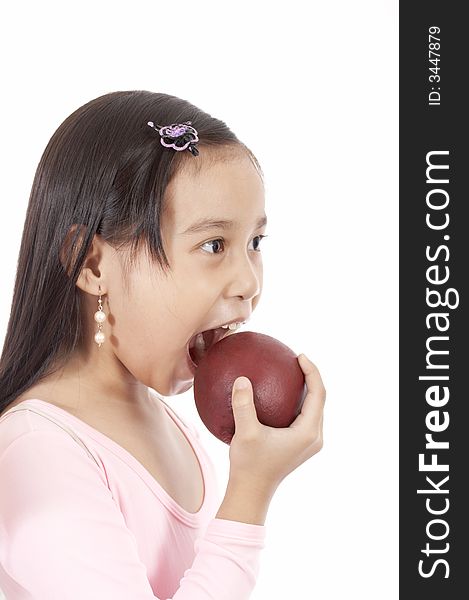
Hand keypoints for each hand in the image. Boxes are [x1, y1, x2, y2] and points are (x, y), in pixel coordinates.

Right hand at [228, 353, 325, 492]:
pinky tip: (276, 395)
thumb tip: (242, 379)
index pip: (319, 393)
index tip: (299, 356)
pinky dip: (296, 402)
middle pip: (319, 399)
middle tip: (295, 360)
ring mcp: (309, 442)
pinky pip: (304, 416)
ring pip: (313, 408)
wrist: (252, 493)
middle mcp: (314, 436)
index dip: (312, 371)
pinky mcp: (300, 445)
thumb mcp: (245, 433)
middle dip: (311, 377)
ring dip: (305, 389)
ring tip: (290, 373)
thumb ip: (244, 405)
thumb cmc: (249, 466)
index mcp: (308, 432)